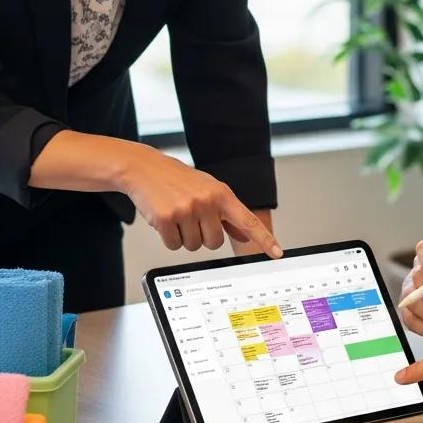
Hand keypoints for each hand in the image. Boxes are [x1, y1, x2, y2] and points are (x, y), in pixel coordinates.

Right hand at [120, 144, 282, 257]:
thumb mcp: (208, 190)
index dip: (264, 239)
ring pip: (194, 246)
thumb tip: (245, 235)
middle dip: (203, 236)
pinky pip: (174, 245)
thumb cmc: (178, 180)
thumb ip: (227, 214)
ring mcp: (187, 209)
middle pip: (215, 243)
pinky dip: (169, 238)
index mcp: (222, 194)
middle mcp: (207, 201)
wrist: (145, 168)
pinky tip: (165, 218)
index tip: (277, 254)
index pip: (248, 221)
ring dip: (184, 237)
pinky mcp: (167, 218)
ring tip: (177, 214)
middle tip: (191, 218)